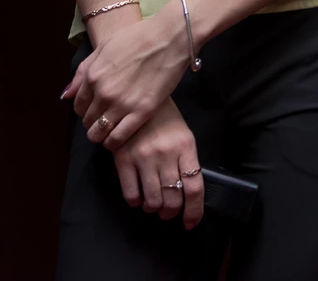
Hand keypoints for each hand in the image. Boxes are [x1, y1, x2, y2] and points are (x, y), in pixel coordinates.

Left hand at [64, 6, 188, 149]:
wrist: (169, 38)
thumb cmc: (138, 37)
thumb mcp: (104, 47)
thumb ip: (83, 71)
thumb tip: (67, 94)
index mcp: (93, 76)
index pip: (79, 105)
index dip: (85, 110)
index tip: (94, 109)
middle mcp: (104, 93)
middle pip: (88, 120)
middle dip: (92, 122)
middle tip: (103, 119)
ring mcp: (122, 104)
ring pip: (99, 132)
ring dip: (100, 135)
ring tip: (107, 132)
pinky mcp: (142, 112)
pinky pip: (119, 137)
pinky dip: (113, 142)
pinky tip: (116, 140)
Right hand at [113, 99, 204, 228]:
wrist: (136, 95)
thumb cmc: (164, 117)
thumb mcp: (182, 134)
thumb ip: (186, 160)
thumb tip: (186, 190)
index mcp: (185, 147)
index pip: (194, 188)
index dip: (194, 211)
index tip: (190, 223)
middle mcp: (166, 155)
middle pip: (173, 199)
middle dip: (171, 212)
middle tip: (168, 212)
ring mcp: (144, 158)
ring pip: (152, 201)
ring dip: (154, 209)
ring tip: (153, 205)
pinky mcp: (123, 159)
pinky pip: (130, 194)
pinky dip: (136, 202)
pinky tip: (137, 197)